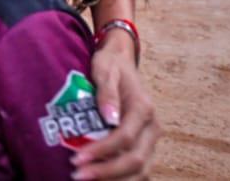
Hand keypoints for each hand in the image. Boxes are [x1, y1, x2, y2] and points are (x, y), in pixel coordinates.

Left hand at [73, 36, 156, 179]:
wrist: (121, 61)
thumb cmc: (110, 65)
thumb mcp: (105, 69)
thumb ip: (106, 92)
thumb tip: (109, 117)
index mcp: (143, 109)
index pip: (124, 138)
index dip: (102, 151)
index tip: (78, 158)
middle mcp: (152, 127)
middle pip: (135, 160)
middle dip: (106, 172)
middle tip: (78, 175)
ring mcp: (150, 139)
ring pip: (141, 171)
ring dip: (114, 179)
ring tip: (86, 178)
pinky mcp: (145, 146)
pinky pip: (138, 170)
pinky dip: (122, 178)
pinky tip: (101, 179)